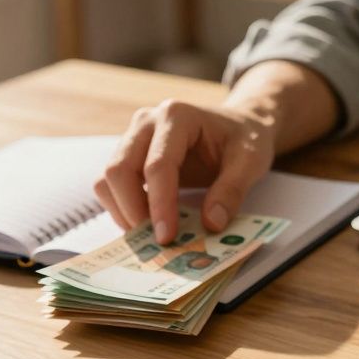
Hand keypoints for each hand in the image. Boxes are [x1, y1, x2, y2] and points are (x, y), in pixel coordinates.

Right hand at [95, 99, 275, 243]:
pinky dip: (120, 207)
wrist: (238, 126)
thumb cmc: (244, 139)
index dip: (160, 204)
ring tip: (150, 235)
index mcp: (177, 116)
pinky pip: (110, 184)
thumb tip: (211, 224)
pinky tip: (144, 223)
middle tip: (155, 241)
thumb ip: (232, 191)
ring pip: (108, 178)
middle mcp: (147, 122)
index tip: (166, 236)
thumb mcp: (251, 161)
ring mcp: (134, 137)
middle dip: (133, 210)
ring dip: (123, 211)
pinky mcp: (129, 154)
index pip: (158, 164)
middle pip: (120, 168)